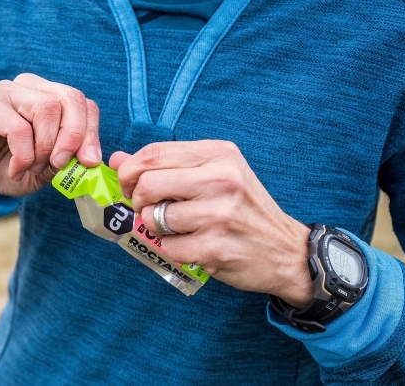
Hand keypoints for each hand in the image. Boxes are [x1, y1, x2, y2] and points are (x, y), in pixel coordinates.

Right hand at [0, 73, 101, 196]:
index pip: (83, 103)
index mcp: (50, 96)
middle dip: (71, 137)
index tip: (88, 162)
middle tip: (59, 165)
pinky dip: (23, 155)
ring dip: (44, 147)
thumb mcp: (47, 169)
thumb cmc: (10, 167)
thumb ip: (69, 160)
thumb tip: (91, 159)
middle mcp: (30, 88)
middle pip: (69, 98)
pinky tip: (16, 170)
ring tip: (32, 168)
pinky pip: (18, 127)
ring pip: (46, 108)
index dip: (91, 133)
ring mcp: (7, 93)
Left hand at [110, 141, 312, 307]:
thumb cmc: (244, 209)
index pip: (154, 153)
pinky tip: (190, 246)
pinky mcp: (215, 248)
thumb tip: (117, 159)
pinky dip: (171, 249)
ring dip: (155, 228)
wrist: (287, 251)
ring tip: (176, 229)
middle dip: (139, 200)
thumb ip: (166, 165)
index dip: (130, 171)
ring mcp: (219, 215)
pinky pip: (167, 247)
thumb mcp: (214, 174)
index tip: (130, 184)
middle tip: (148, 209)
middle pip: (148, 183)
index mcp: (219, 154)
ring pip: (154, 218)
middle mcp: (221, 179)